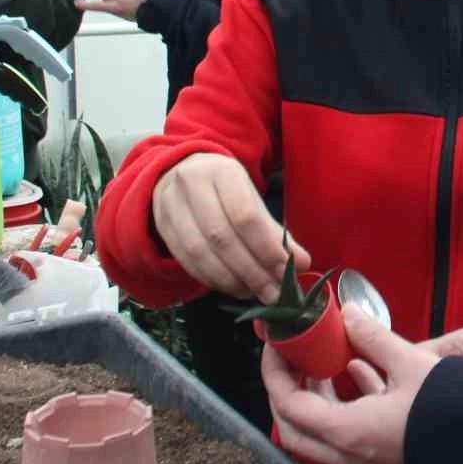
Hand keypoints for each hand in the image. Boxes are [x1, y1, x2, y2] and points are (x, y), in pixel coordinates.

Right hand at [150, 152, 308, 300]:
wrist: (181, 171)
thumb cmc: (225, 188)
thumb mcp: (251, 197)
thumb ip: (274, 231)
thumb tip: (300, 263)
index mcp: (222, 172)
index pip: (246, 216)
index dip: (267, 248)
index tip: (286, 271)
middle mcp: (192, 185)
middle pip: (222, 237)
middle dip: (251, 271)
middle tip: (273, 292)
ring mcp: (170, 206)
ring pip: (200, 252)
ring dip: (231, 279)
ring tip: (254, 293)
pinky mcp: (162, 227)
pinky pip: (186, 261)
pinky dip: (211, 279)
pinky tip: (232, 287)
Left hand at [263, 305, 440, 463]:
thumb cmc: (449, 408)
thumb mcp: (413, 363)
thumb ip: (375, 338)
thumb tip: (348, 313)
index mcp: (348, 432)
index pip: (288, 405)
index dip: (275, 372)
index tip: (276, 344)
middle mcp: (349, 455)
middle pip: (294, 428)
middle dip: (286, 389)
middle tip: (291, 355)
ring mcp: (365, 463)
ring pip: (319, 434)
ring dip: (314, 398)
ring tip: (323, 359)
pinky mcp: (382, 461)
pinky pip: (346, 436)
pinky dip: (342, 406)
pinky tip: (359, 372)